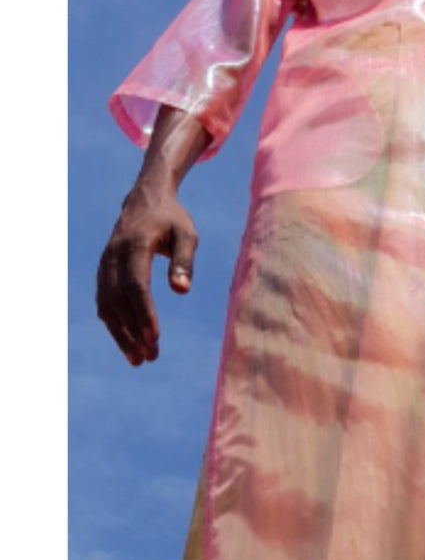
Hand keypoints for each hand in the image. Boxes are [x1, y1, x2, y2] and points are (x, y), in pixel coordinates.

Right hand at [96, 180, 198, 365]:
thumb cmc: (171, 218)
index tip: (155, 337)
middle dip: (132, 332)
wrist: (145, 200)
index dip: (144, 313)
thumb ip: (184, 261)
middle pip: (119, 301)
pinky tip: (128, 343)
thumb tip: (182, 291)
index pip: (136, 285)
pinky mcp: (103, 272)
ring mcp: (104, 265)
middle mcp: (113, 257)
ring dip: (121, 334)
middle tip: (150, 357)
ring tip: (139, 359)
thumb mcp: (186, 234)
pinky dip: (114, 324)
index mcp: (134, 246)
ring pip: (107, 305)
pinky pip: (104, 302)